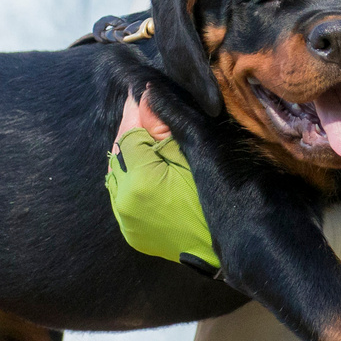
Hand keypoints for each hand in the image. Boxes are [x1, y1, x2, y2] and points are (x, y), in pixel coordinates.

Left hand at [106, 87, 217, 273]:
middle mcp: (123, 201)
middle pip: (119, 153)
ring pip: (117, 174)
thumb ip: (162, 125)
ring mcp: (125, 219)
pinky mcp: (131, 232)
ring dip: (128, 154)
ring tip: (146, 139)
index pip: (128, 134)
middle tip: (144, 111)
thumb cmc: (214, 197)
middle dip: (130, 131)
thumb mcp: (192, 155)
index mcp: (138, 181)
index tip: (141, 94)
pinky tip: (145, 169)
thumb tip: (143, 96)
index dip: (136, 113)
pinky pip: (121, 196)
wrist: (223, 245)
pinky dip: (130, 178)